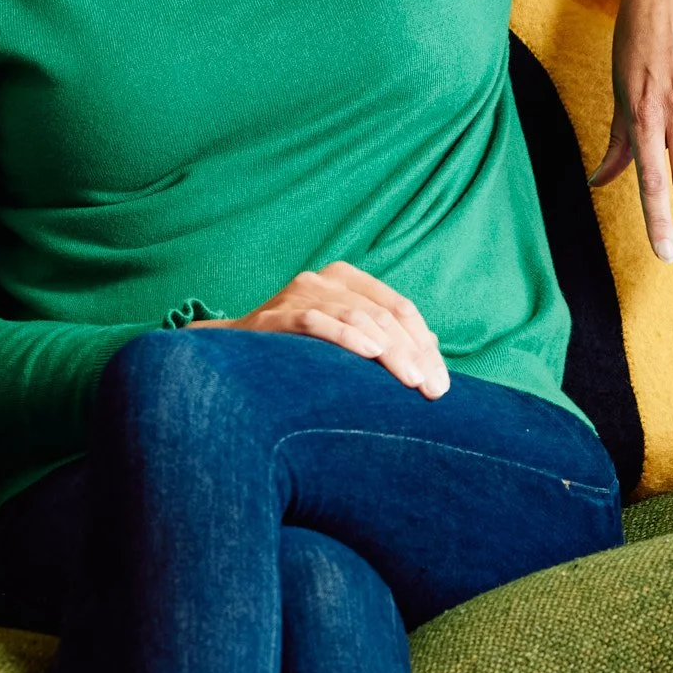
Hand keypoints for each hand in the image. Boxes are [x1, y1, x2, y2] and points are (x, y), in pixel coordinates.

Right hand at [191, 260, 449, 395]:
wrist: (230, 361)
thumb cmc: (297, 355)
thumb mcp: (344, 340)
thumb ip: (384, 339)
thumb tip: (434, 352)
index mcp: (347, 280)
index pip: (400, 308)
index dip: (425, 344)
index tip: (441, 384)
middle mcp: (324, 280)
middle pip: (385, 315)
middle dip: (414, 354)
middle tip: (433, 392)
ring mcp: (299, 294)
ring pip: (359, 318)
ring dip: (392, 352)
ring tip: (412, 381)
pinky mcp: (276, 316)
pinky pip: (318, 323)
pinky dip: (347, 337)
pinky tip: (370, 354)